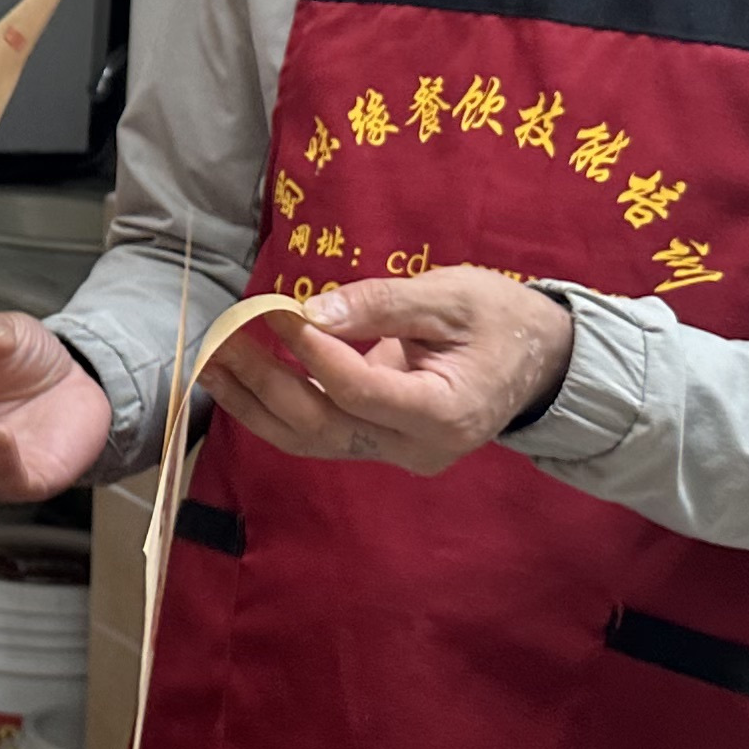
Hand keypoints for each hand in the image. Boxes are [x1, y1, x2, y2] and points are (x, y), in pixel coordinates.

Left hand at [201, 266, 571, 473]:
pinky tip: (238, 378)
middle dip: (263, 383)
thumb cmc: (501, 319)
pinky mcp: (379, 445)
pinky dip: (274, 407)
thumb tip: (311, 310)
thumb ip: (383, 303)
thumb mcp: (453, 295)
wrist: (540, 362)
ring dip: (254, 402)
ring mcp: (395, 453)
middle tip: (218, 340)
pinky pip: (318, 434)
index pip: (360, 390)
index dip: (312, 352)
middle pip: (323, 424)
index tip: (273, 311)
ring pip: (310, 439)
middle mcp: (416, 448)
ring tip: (209, 362)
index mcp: (445, 413)